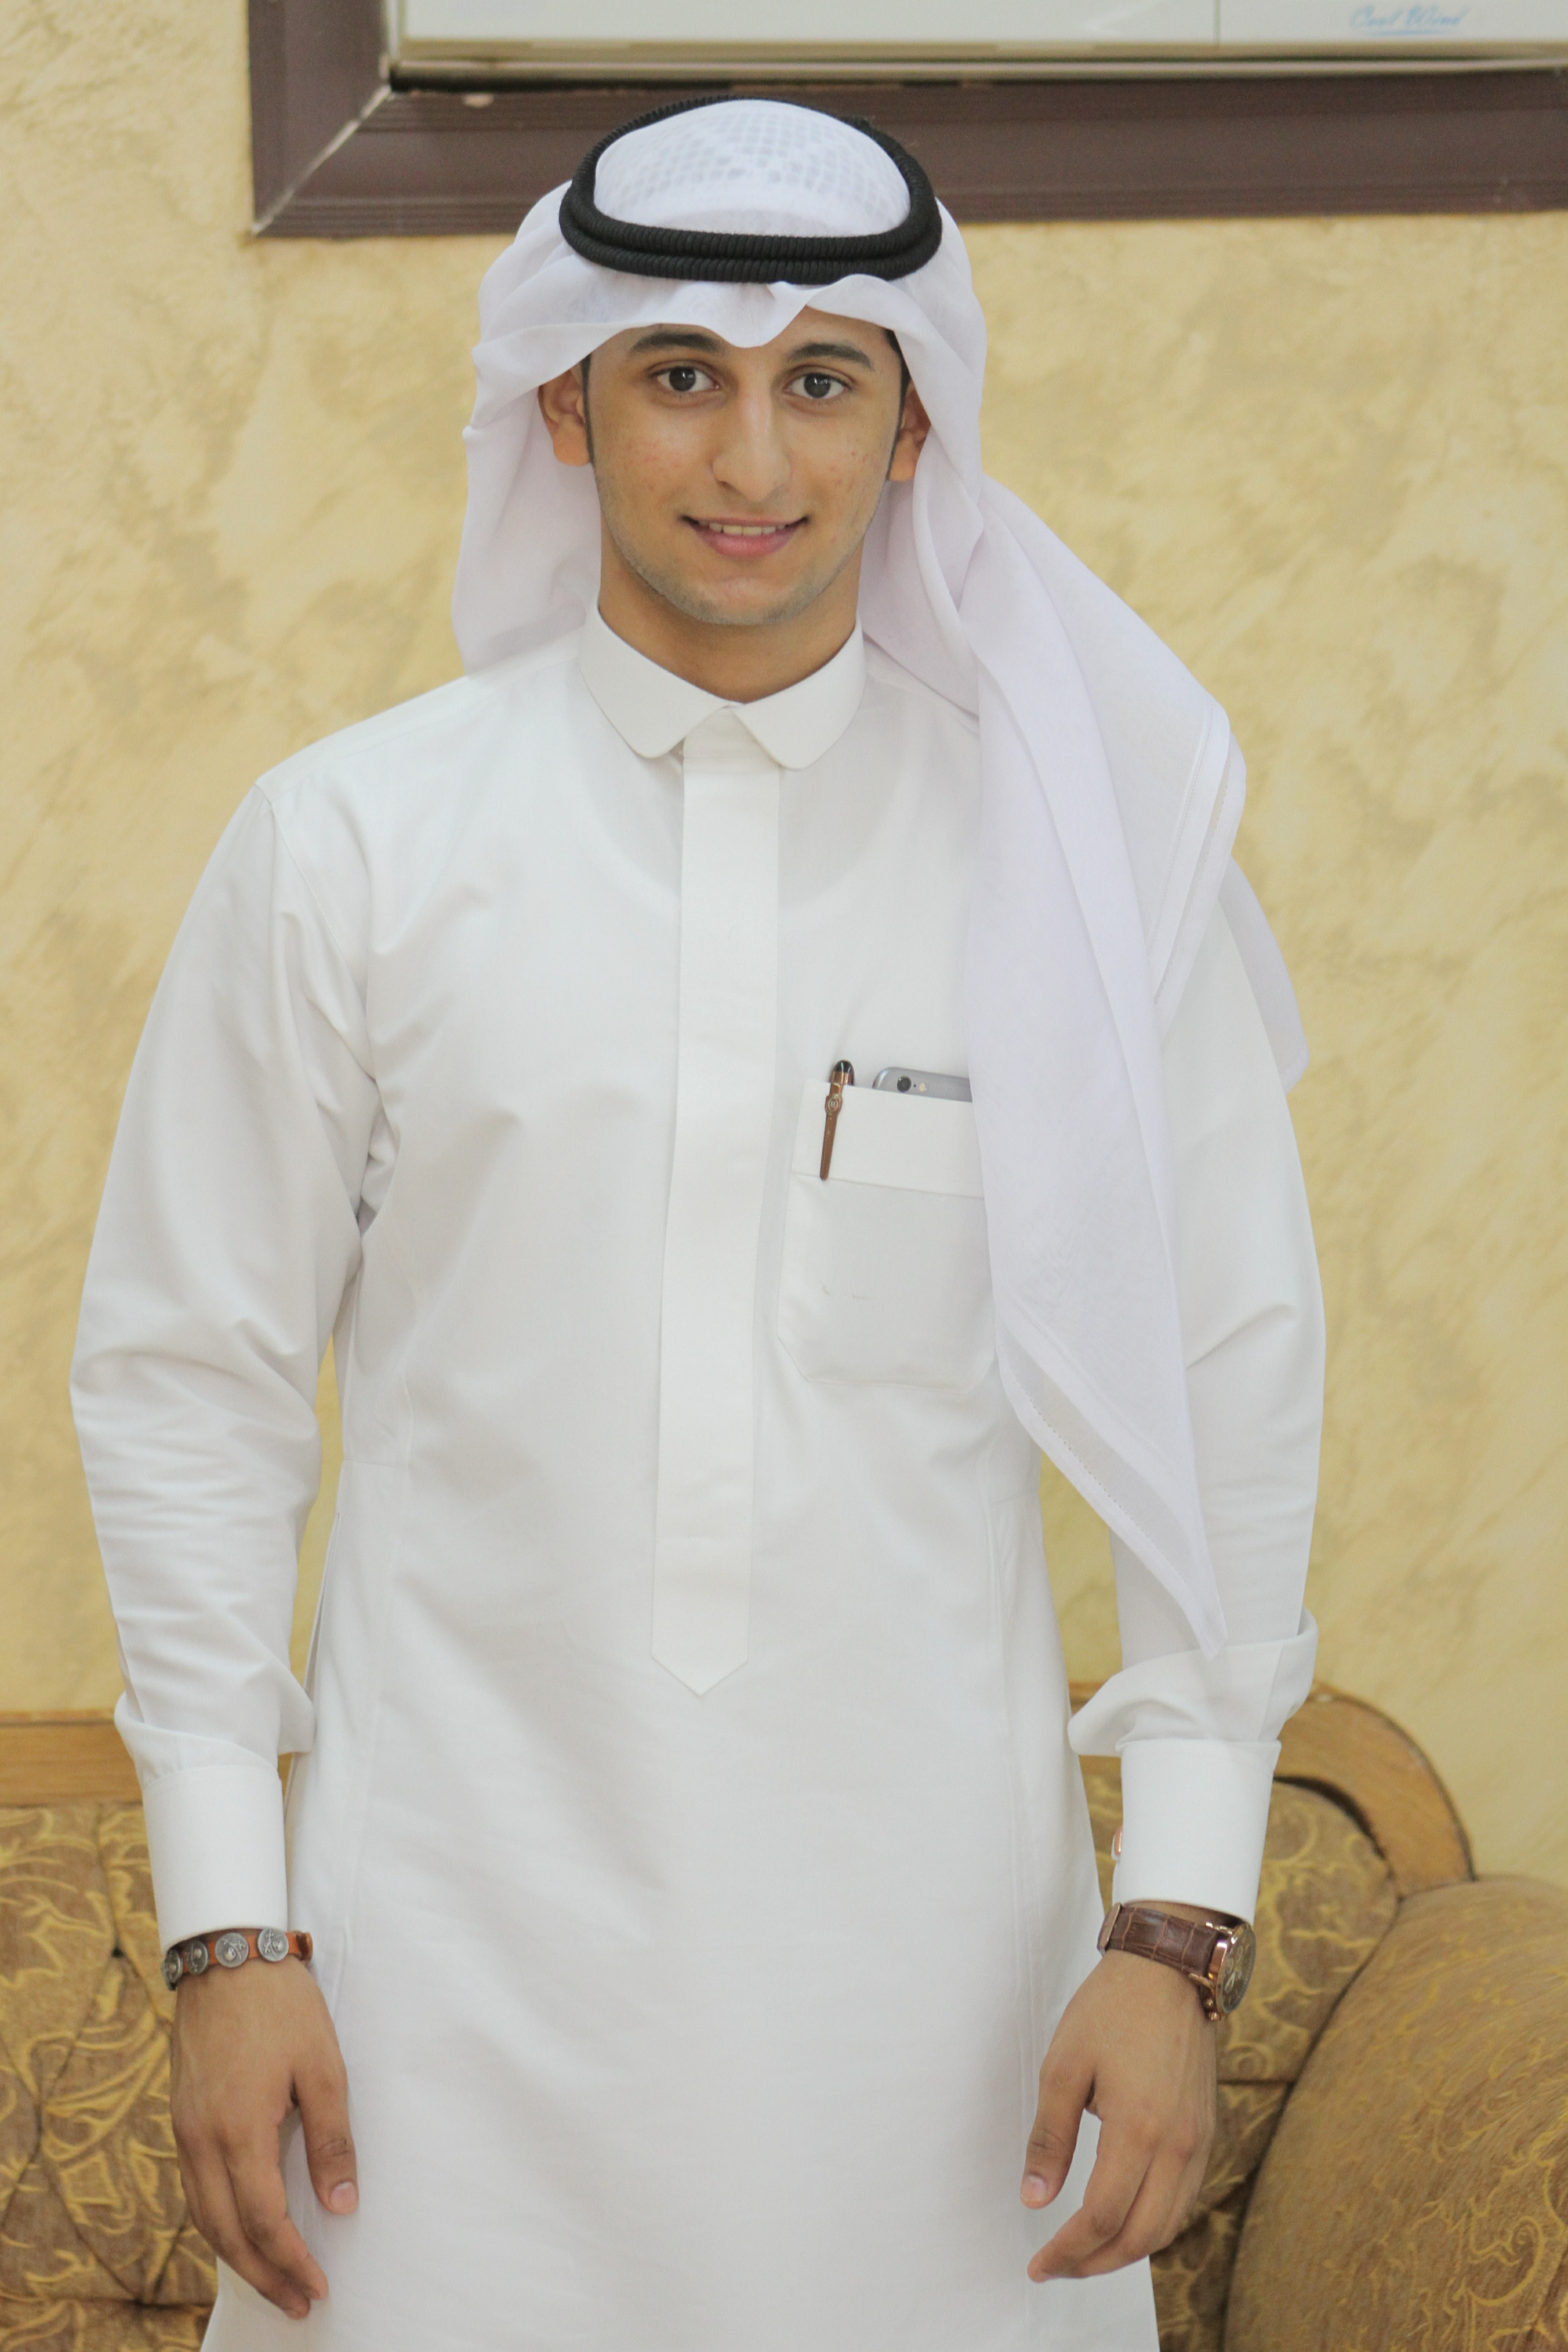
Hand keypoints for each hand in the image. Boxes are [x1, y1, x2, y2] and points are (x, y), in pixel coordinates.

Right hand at [170, 1950, 356, 2320]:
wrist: (226, 1956)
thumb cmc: (281, 2006)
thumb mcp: (322, 2066)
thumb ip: (331, 2138)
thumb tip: (341, 2205)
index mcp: (239, 2130)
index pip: (263, 2220)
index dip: (290, 2261)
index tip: (317, 2288)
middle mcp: (202, 2139)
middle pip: (226, 2232)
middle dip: (262, 2274)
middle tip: (297, 2302)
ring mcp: (185, 2129)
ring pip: (203, 2215)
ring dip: (236, 2254)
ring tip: (273, 2277)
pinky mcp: (182, 2117)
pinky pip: (195, 2188)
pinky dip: (217, 2220)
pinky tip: (241, 2227)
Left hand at [1020, 1931, 1216, 2282]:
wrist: (1170, 1968)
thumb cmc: (1111, 2009)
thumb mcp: (1063, 2066)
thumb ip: (1050, 2137)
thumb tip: (1034, 2200)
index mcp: (1140, 2130)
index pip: (1102, 2218)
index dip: (1068, 2251)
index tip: (1038, 2266)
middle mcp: (1178, 2146)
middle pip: (1139, 2236)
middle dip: (1094, 2263)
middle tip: (1056, 2267)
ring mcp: (1199, 2142)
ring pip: (1167, 2226)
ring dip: (1125, 2250)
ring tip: (1083, 2252)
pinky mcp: (1206, 2132)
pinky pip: (1183, 2200)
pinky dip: (1152, 2224)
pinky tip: (1122, 2219)